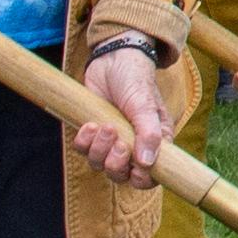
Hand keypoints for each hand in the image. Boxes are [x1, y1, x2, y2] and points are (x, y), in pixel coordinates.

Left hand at [71, 40, 176, 184]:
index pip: (150, 176)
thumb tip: (147, 163)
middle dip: (116, 162)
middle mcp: (132, 146)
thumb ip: (149, 134)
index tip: (134, 168)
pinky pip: (82, 150)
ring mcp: (111, 140)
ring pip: (100, 165)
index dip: (142, 179)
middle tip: (118, 141)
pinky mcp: (91, 133)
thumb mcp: (145, 105)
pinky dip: (84, 141)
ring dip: (99, 149)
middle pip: (121, 175)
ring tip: (103, 125)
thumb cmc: (135, 80)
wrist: (112, 59)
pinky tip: (90, 123)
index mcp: (154, 142)